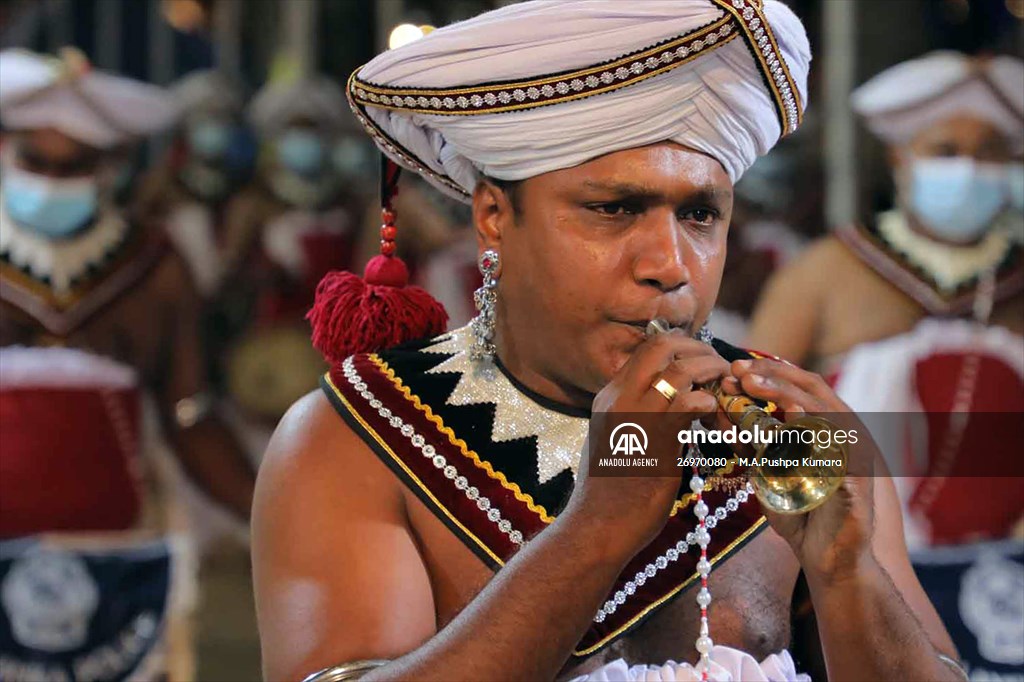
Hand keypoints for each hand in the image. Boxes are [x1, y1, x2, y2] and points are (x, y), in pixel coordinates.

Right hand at [561, 330, 730, 559]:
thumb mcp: (614, 441)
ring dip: (712, 373)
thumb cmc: (608, 492)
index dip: (680, 346)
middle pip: (663, 346)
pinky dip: (712, 404)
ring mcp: (637, 416)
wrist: (597, 526)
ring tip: (727, 389)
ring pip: (682, 370)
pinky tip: (717, 420)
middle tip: (719, 366)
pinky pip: (692, 403)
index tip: (701, 359)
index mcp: (608, 396)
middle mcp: (620, 398)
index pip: (646, 349)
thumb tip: (666, 407)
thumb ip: (634, 417)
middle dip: (698, 349)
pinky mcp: (657, 439)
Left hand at [725, 358, 876, 582]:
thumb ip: (750, 445)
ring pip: (824, 412)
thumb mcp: (766, 474)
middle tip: (738, 370)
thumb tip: (720, 412)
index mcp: (828, 429)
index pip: (802, 387)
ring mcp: (855, 456)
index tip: (734, 368)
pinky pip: (833, 451)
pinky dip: (810, 434)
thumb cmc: (800, 514)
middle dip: (774, 376)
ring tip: (752, 386)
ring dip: (785, 395)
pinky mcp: (857, 482)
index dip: (770, 373)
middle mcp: (846, 435)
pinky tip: (787, 421)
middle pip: (814, 390)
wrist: (829, 560)